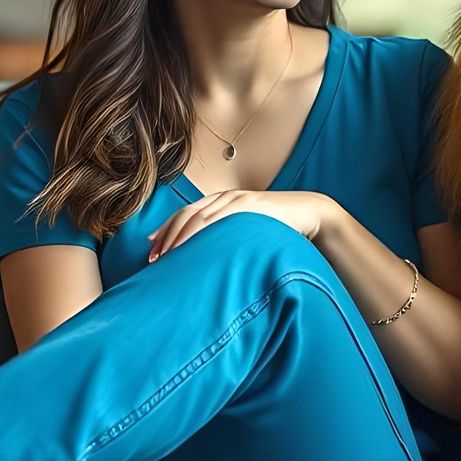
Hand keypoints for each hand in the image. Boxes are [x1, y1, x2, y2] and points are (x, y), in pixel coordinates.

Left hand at [146, 189, 335, 261]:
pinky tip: (193, 246)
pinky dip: (202, 232)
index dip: (166, 230)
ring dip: (179, 237)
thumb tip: (213, 262)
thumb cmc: (278, 228)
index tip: (151, 247)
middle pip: (185, 215)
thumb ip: (229, 239)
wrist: (309, 213)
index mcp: (221, 203)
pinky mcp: (248, 207)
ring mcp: (236, 201)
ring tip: (166, 257)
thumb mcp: (248, 231)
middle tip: (153, 259)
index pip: (185, 215)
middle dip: (166, 236)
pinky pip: (219, 219)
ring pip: (197, 216)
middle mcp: (224, 198)